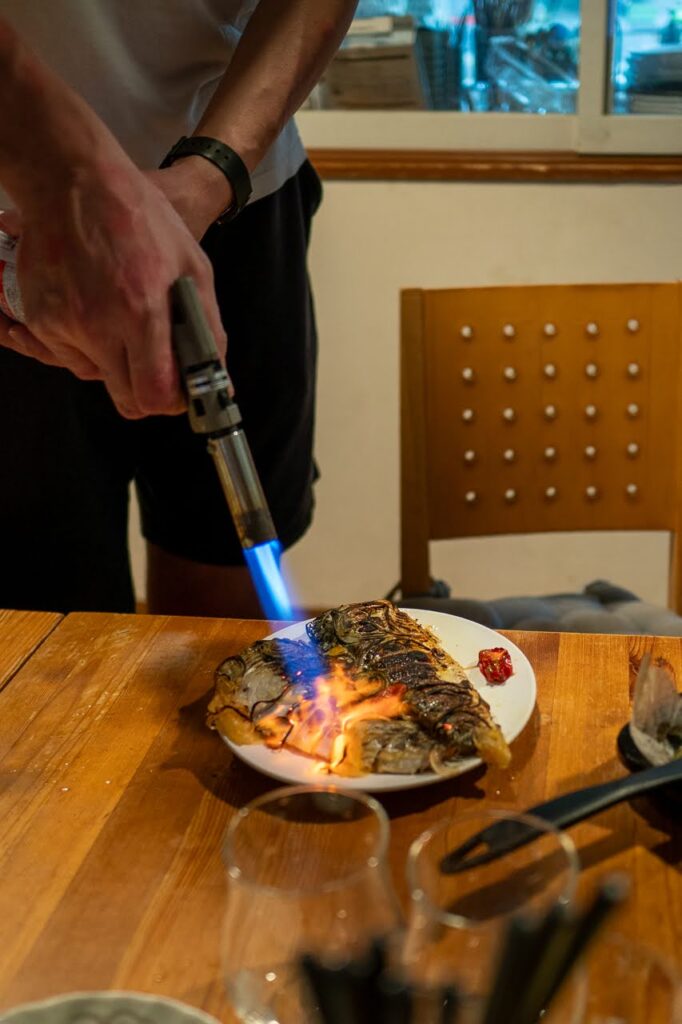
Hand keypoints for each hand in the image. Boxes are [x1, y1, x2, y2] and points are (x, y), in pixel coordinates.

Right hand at [0, 160, 226, 417]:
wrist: (72, 181)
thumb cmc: (139, 218)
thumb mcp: (193, 266)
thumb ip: (208, 328)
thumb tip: (218, 378)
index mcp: (142, 310)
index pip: (155, 395)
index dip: (171, 402)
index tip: (178, 391)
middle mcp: (99, 325)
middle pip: (126, 400)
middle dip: (146, 390)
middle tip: (155, 364)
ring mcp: (64, 325)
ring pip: (97, 378)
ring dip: (114, 363)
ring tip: (120, 316)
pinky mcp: (41, 320)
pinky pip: (69, 354)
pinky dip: (85, 342)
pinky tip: (94, 304)